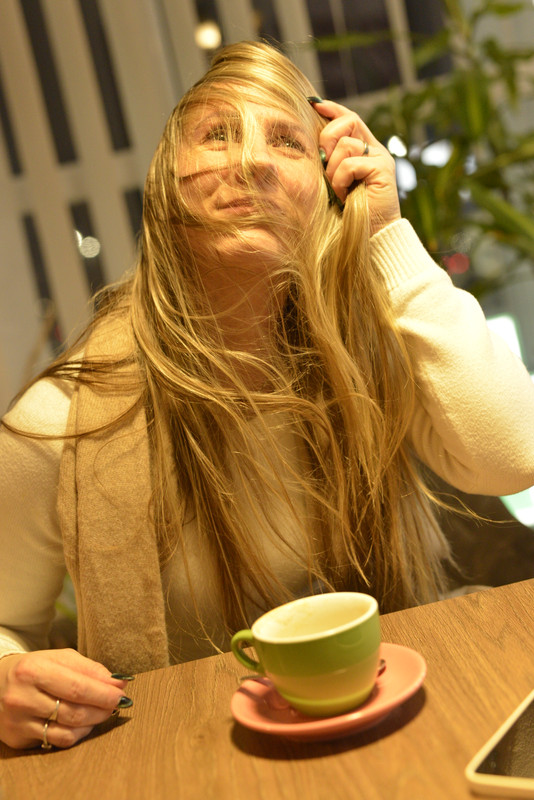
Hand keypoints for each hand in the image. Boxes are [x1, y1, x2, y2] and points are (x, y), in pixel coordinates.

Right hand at [0, 649, 131, 749]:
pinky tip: (83, 723)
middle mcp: (22, 698)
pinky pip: (56, 741)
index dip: (104, 693)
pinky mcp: (18, 738)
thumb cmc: (35, 667)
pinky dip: (77, 734)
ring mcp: (18, 721)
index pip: (77, 687)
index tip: (123, 693)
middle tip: (118, 704)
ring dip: (92, 723)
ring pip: (67, 731)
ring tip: (102, 712)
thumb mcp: (60, 658)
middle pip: (74, 712)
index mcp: (33, 671)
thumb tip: (119, 682)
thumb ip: (90, 669)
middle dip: (102, 709)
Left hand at [311, 99, 400, 234]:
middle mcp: (375, 151)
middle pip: (347, 123)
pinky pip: (350, 163)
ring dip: (333, 171)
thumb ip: (328, 163)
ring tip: (339, 191)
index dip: (332, 109)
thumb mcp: (333, 184)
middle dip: (327, 140)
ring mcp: (381, 159)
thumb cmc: (347, 217)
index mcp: (364, 151)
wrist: (369, 239)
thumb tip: (311, 144)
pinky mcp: (383, 169)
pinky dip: (341, 181)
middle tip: (324, 166)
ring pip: (345, 145)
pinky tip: (345, 197)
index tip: (314, 105)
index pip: (349, 119)